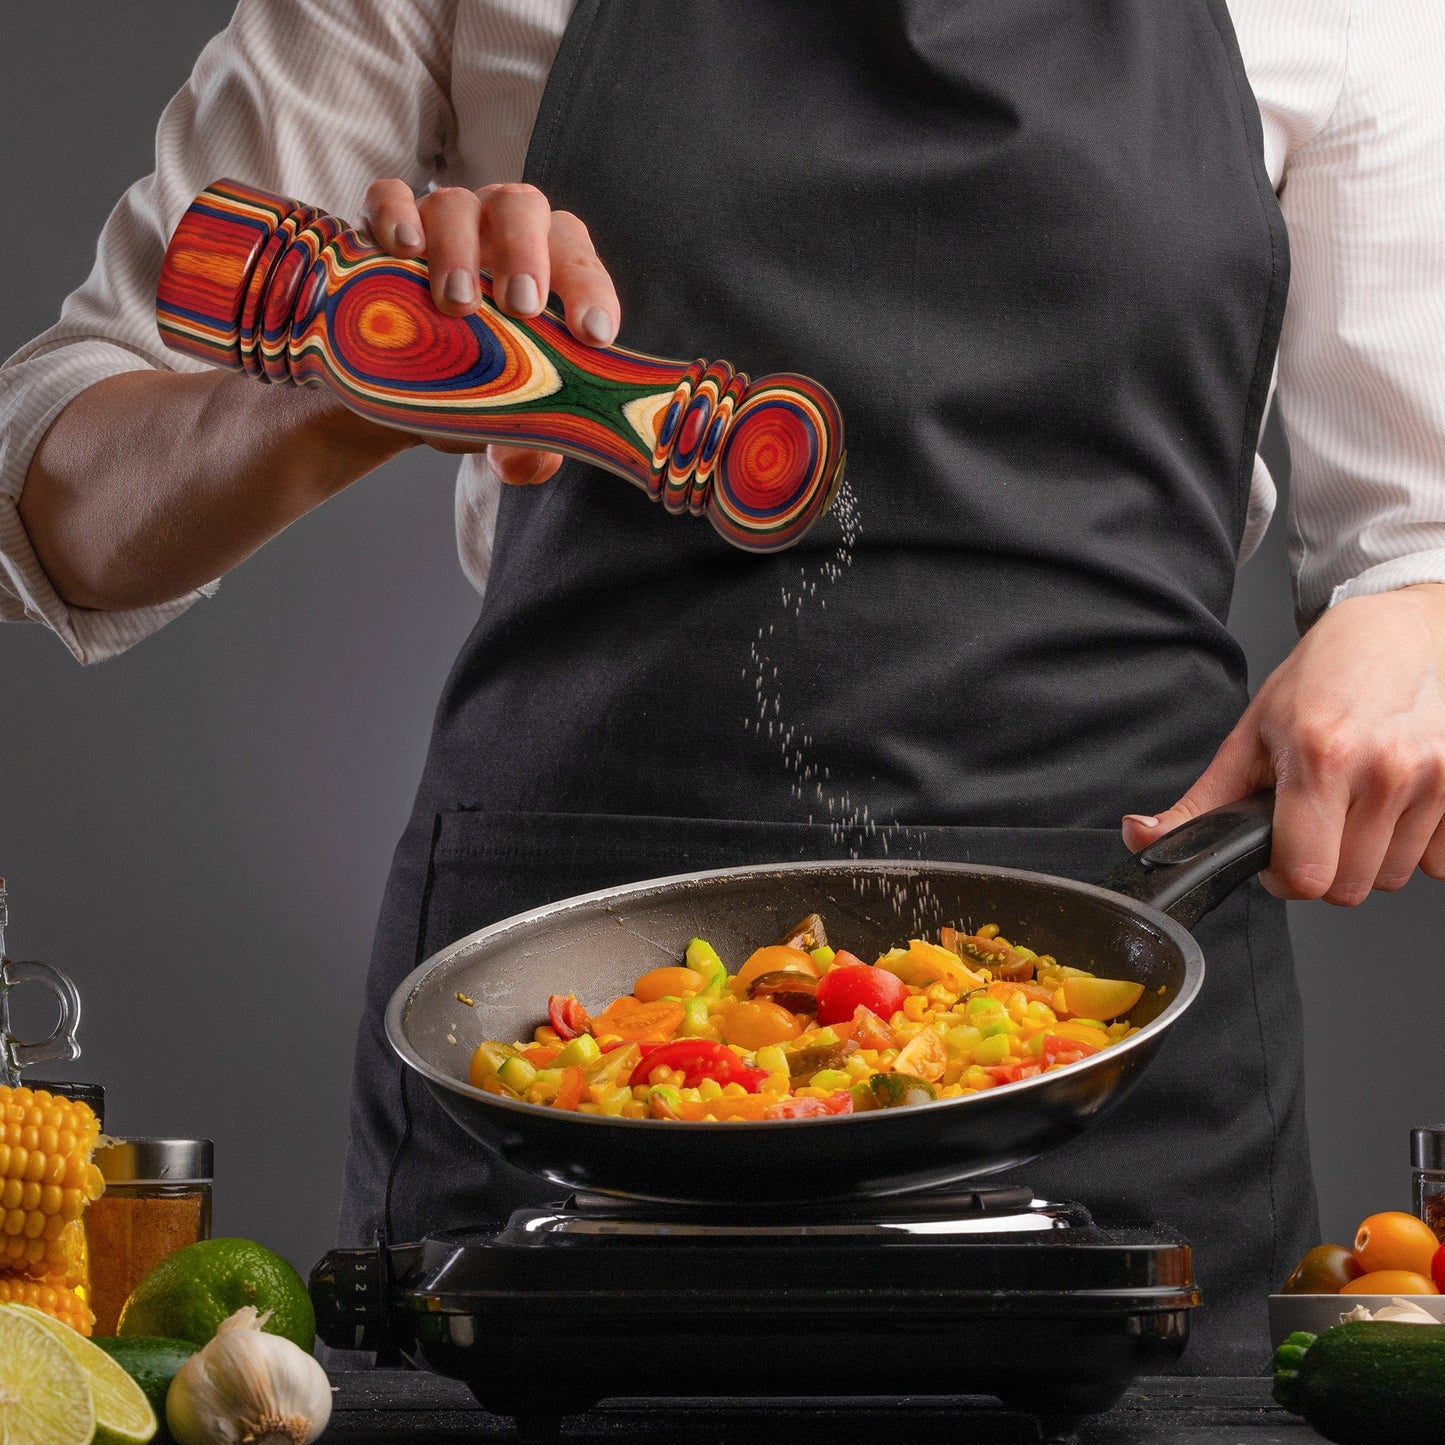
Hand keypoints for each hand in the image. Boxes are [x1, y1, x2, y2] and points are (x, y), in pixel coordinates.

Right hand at [362, 179, 619, 482]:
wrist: (399, 378)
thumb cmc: (474, 384)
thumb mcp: (502, 420)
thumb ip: (525, 445)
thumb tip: (529, 462)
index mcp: (547, 265)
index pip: (578, 258)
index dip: (590, 290)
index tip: (593, 333)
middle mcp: (498, 231)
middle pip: (521, 208)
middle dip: (525, 254)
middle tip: (521, 308)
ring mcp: (441, 221)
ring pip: (454, 204)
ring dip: (458, 249)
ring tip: (455, 302)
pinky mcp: (384, 224)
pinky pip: (387, 198)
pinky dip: (394, 215)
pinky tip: (401, 249)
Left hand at [1122, 584, 1444, 903]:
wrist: (1402, 631)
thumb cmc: (1324, 678)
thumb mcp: (1250, 734)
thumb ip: (1200, 800)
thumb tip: (1140, 837)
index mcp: (1321, 755)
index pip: (1306, 875)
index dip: (1282, 876)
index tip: (1277, 852)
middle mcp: (1385, 768)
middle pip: (1348, 888)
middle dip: (1321, 867)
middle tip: (1312, 823)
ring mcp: (1435, 778)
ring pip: (1393, 878)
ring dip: (1367, 858)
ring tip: (1352, 806)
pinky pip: (1438, 863)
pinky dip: (1412, 846)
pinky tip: (1391, 805)